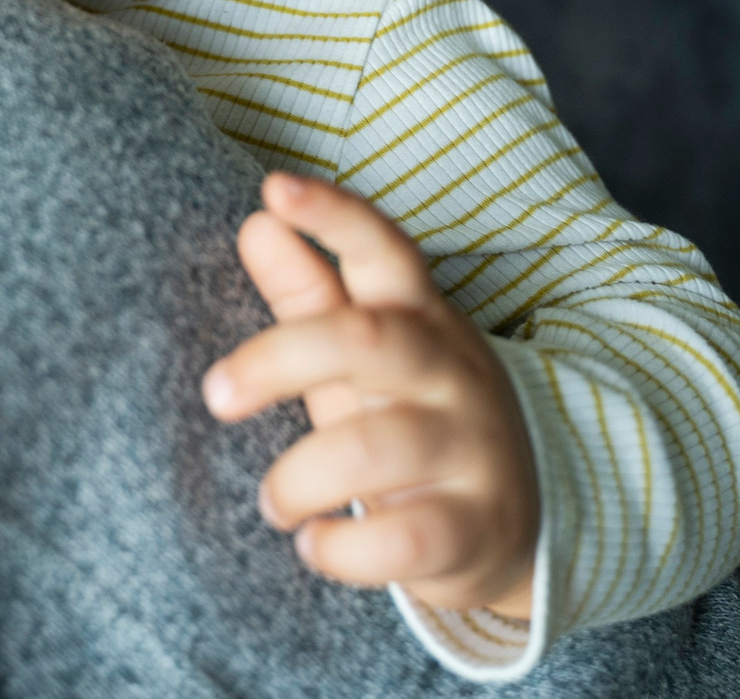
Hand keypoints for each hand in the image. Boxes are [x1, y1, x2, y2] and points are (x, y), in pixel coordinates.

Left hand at [201, 172, 539, 618]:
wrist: (522, 524)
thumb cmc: (416, 422)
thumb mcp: (366, 359)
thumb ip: (312, 295)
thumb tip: (256, 223)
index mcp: (420, 320)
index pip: (385, 251)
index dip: (334, 217)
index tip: (274, 190)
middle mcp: (452, 374)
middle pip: (368, 341)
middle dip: (279, 358)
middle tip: (216, 394)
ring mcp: (471, 451)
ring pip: (377, 448)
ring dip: (299, 478)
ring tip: (273, 502)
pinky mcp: (474, 529)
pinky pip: (403, 540)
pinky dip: (341, 549)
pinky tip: (313, 546)